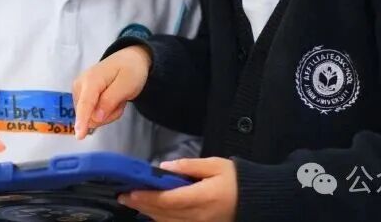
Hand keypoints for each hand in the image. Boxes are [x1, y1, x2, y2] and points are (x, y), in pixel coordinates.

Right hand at [72, 45, 150, 138]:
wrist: (128, 60)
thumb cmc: (130, 70)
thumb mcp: (126, 85)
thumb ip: (110, 100)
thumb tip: (95, 117)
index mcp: (91, 79)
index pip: (85, 104)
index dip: (82, 121)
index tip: (79, 136)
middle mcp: (80, 85)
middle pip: (91, 115)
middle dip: (109, 114)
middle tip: (120, 100)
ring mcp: (79, 91)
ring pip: (92, 117)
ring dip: (109, 113)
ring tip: (117, 97)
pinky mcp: (81, 97)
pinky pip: (92, 115)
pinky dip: (106, 111)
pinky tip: (111, 99)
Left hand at [119, 158, 237, 221]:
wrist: (256, 200)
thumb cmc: (236, 179)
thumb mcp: (214, 165)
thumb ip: (188, 166)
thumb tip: (163, 167)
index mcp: (201, 198)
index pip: (167, 200)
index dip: (147, 197)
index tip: (130, 191)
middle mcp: (197, 216)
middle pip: (163, 213)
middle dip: (142, 205)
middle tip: (123, 196)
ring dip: (149, 213)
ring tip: (133, 203)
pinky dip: (161, 219)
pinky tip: (152, 212)